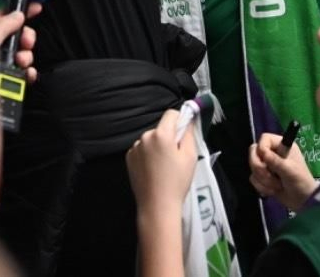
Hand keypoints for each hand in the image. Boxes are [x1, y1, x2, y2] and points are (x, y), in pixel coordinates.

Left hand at [0, 1, 41, 83]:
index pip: (2, 17)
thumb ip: (3, 25)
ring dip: (27, 56)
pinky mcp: (4, 83)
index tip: (35, 9)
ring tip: (21, 61)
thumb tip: (17, 16)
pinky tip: (27, 73)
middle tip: (26, 42)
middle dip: (25, 37)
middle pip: (16, 36)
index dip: (18, 11)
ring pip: (22, 55)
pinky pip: (23, 75)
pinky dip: (28, 73)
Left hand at [127, 108, 198, 222]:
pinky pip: (142, 149)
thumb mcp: (190, 156)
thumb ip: (189, 133)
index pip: (171, 114)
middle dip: (169, 136)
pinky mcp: (129, 158)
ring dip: (158, 146)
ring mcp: (135, 147)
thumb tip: (188, 120)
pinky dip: (148, 155)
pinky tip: (153, 170)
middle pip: (161, 128)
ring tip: (164, 166)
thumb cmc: (177, 182)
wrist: (157, 206)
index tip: (184, 134)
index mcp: (161, 134)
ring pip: (151, 139)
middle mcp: (145, 137)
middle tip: (176, 156)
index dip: (180, 120)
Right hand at [248, 133, 316, 212]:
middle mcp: (274, 153)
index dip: (261, 148)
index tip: (266, 160)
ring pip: (253, 167)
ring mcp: (267, 165)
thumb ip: (276, 161)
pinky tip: (272, 191)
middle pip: (254, 151)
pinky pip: (253, 178)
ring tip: (276, 186)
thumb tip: (262, 152)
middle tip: (269, 176)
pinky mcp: (263, 177)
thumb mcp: (290, 170)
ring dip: (263, 180)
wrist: (303, 202)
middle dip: (259, 167)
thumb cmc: (300, 182)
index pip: (264, 138)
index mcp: (282, 146)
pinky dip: (261, 187)